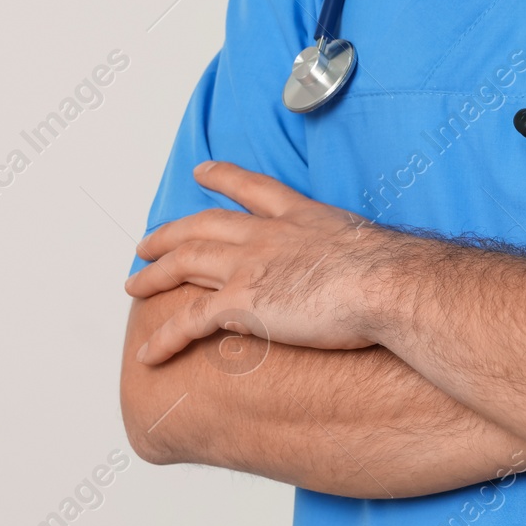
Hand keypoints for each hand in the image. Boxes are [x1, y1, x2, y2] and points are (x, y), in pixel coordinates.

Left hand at [125, 162, 379, 365]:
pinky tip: (148, 353)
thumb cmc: (391, 273)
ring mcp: (249, 266)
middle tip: (146, 242)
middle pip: (203, 226)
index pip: (251, 189)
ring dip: (154, 274)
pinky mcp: (241, 304)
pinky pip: (188, 321)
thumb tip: (374, 274)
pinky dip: (164, 338)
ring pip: (185, 263)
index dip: (222, 178)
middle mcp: (266, 234)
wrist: (386, 283)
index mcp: (299, 216)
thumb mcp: (372, 248)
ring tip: (134, 285)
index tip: (202, 171)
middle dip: (169, 233)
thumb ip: (357, 255)